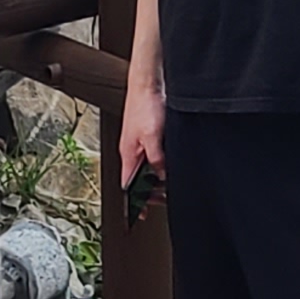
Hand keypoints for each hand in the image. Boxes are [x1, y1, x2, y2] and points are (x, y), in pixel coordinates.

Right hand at [118, 79, 167, 196]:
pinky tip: (170, 165)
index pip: (129, 186)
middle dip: (149, 192)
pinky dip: (161, 164)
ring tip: (168, 187)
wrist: (148, 82)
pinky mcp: (149, 133)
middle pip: (138, 179)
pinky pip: (154, 156)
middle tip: (162, 200)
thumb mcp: (152, 136)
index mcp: (129, 154)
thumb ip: (156, 158)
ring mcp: (141, 142)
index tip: (140, 216)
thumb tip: (162, 176)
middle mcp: (133, 150)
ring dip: (157, 179)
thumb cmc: (144, 104)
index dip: (135, 203)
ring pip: (146, 167)